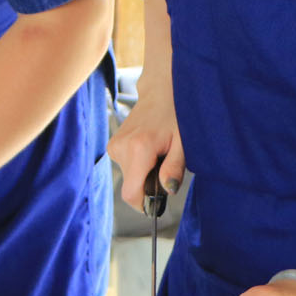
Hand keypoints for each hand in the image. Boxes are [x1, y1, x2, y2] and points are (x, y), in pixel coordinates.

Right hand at [107, 90, 185, 209]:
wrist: (161, 92)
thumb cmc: (175, 115)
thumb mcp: (183, 143)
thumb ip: (174, 168)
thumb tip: (168, 190)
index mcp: (139, 149)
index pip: (131, 193)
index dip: (144, 204)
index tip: (157, 202)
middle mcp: (121, 148)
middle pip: (132, 186)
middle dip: (148, 184)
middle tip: (164, 164)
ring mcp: (114, 146)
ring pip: (129, 177)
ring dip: (144, 173)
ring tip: (157, 153)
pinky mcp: (113, 145)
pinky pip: (126, 167)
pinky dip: (139, 165)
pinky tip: (149, 149)